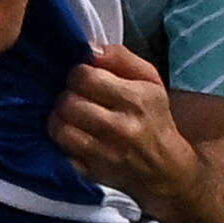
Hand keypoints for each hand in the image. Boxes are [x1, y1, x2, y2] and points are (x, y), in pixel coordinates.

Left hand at [46, 43, 193, 203]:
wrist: (164, 168)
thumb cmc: (153, 117)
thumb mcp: (149, 80)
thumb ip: (120, 58)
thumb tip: (89, 49)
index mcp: (135, 99)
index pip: (84, 76)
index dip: (78, 73)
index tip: (84, 79)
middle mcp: (118, 128)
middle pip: (68, 101)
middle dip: (67, 95)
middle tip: (76, 98)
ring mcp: (103, 154)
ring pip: (58, 127)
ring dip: (59, 118)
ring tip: (71, 116)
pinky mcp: (90, 173)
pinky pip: (59, 152)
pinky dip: (60, 142)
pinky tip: (71, 136)